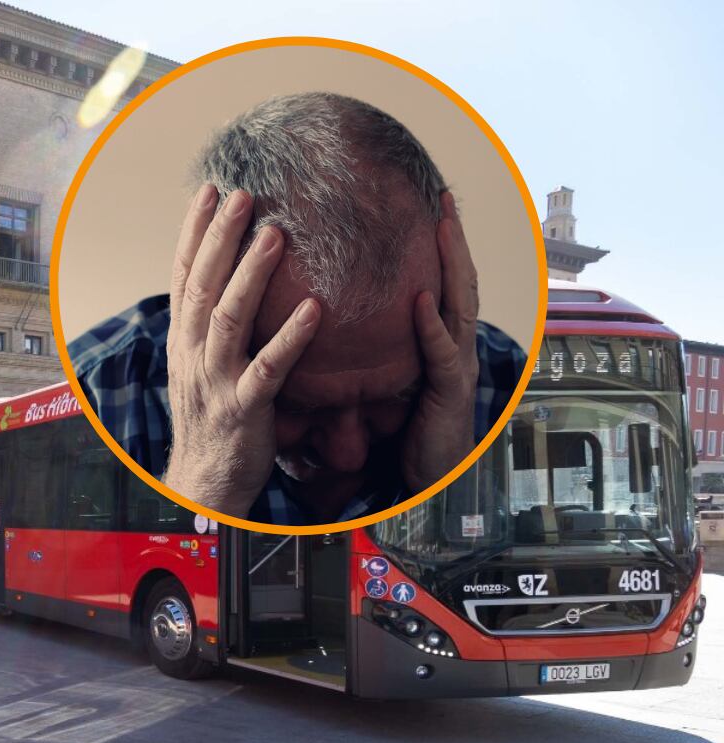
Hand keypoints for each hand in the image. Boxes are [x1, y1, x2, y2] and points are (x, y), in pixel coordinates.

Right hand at [161, 184, 321, 517]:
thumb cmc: (215, 420)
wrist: (206, 482)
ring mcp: (216, 381)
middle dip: (220, 238)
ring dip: (251, 275)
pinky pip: (268, 369)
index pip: (185, 277)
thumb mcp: (202, 367)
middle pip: (203, 287)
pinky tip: (313, 310)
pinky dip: (289, 339)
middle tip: (244, 195)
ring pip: (229, 320)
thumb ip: (212, 327)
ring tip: (275, 235)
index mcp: (184, 342)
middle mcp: (193, 355)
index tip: (211, 191)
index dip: (194, 233)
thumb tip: (229, 281)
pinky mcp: (244, 409)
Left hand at [404, 190, 480, 492]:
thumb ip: (381, 349)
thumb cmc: (408, 431)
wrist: (428, 480)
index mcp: (438, 342)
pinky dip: (432, 327)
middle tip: (445, 198)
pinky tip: (421, 302)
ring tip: (444, 227)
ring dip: (453, 266)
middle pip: (458, 282)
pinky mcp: (448, 394)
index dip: (438, 246)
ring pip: (459, 307)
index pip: (440, 282)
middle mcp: (454, 348)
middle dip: (455, 239)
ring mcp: (456, 368)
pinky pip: (440, 355)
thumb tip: (346, 318)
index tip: (428, 204)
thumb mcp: (393, 380)